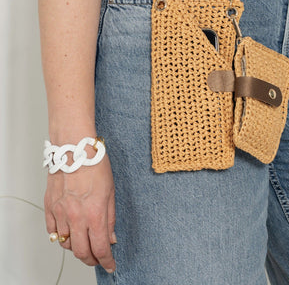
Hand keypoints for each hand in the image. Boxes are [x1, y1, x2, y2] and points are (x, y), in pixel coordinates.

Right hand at [44, 146, 115, 272]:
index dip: (106, 261)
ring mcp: (61, 213)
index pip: (100, 248)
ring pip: (65, 244)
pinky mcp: (50, 207)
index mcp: (95, 214)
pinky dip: (61, 236)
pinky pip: (53, 231)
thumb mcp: (111, 192)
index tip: (110, 265)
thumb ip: (110, 218)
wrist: (75, 150)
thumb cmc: (95, 165)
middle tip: (98, 259)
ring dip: (76, 248)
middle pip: (81, 252)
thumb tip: (110, 238)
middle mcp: (76, 217)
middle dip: (91, 260)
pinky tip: (69, 232)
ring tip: (84, 243)